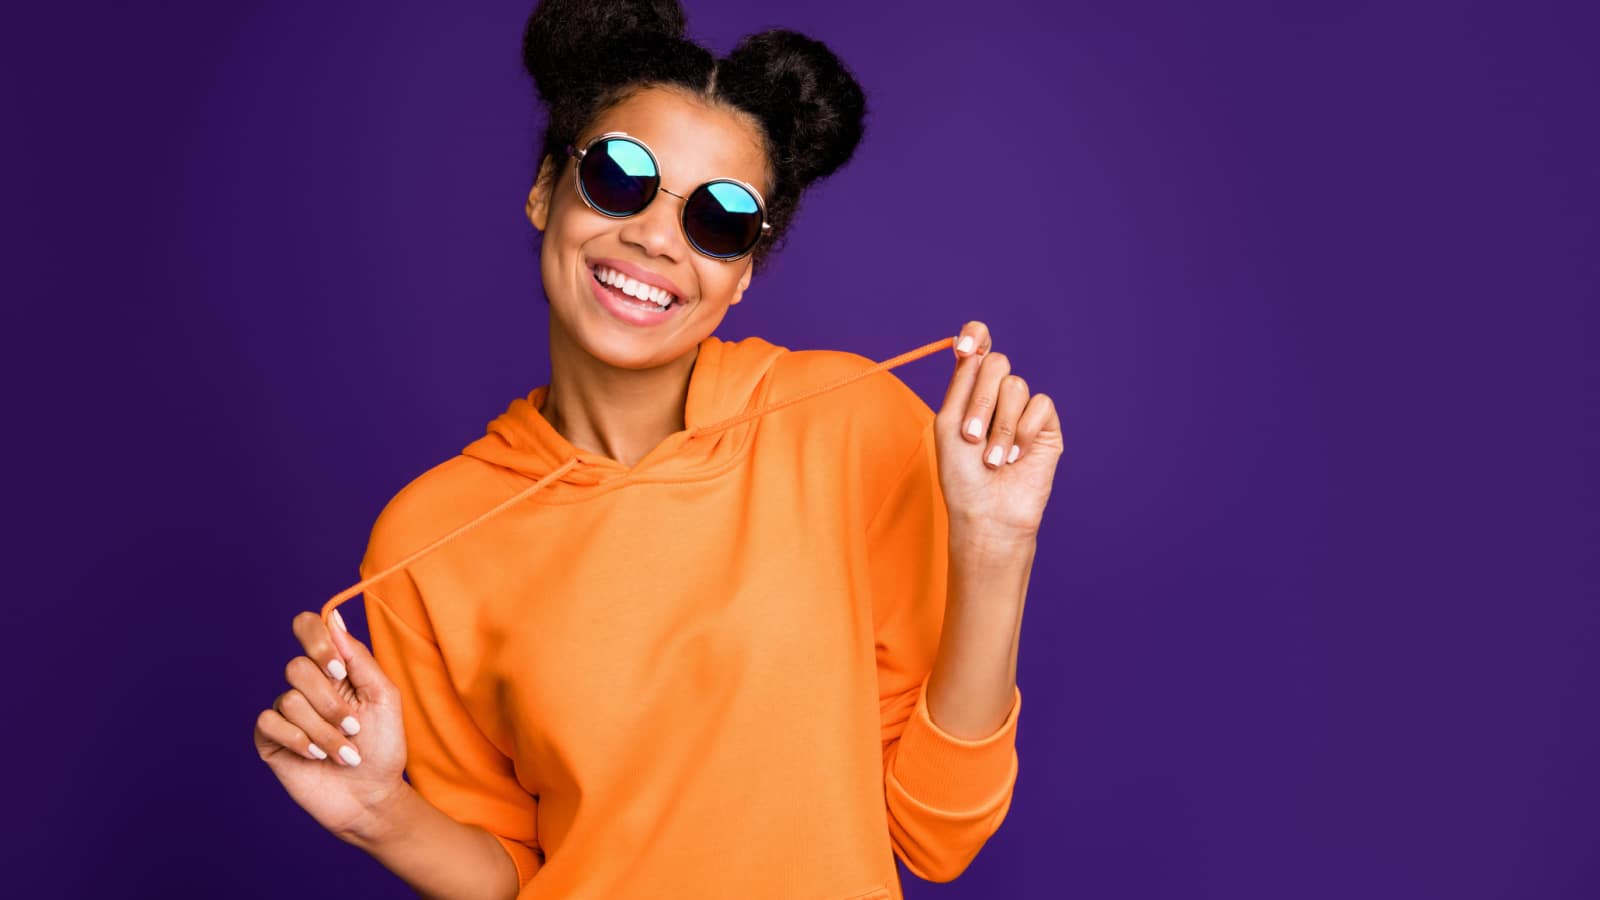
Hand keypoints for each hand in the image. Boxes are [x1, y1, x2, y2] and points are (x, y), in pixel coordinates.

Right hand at [253, 609, 408, 841]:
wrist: (372, 797)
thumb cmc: (383, 747)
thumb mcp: (384, 697)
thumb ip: (359, 658)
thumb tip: (334, 619)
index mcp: (333, 668)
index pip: (308, 628)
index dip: (316, 640)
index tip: (338, 669)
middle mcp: (306, 686)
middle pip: (297, 668)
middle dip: (331, 703)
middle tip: (353, 728)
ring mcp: (286, 713)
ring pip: (288, 700)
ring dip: (324, 731)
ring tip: (345, 753)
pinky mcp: (271, 740)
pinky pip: (270, 723)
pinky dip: (300, 741)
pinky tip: (318, 756)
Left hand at [934, 321, 1063, 545]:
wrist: (987, 513)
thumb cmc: (962, 476)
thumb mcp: (950, 424)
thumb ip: (962, 384)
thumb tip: (974, 348)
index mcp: (969, 391)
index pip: (977, 346)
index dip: (975, 335)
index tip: (965, 347)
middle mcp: (997, 396)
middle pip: (996, 363)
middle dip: (981, 401)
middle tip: (971, 436)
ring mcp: (1023, 410)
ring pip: (1017, 386)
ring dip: (1000, 427)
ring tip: (994, 460)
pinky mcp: (1046, 427)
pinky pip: (1040, 406)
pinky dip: (1023, 433)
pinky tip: (1015, 458)